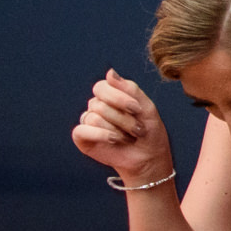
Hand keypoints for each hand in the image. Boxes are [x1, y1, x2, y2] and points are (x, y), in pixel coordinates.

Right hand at [72, 69, 175, 184]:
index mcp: (110, 96)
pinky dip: (102, 135)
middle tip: (137, 128)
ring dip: (118, 130)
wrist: (149, 157)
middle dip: (123, 118)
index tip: (136, 109)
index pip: (102, 86)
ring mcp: (88, 121)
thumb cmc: (149, 131)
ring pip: (94, 118)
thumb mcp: (146, 107)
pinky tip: (115, 140)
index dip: (119, 97)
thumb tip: (109, 72)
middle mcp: (96, 106)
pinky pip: (82, 129)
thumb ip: (130, 89)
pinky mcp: (82, 137)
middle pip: (99, 103)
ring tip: (129, 137)